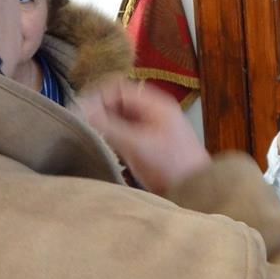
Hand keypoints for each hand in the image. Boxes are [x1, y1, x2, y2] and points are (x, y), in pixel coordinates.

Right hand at [78, 77, 209, 194]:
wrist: (198, 190)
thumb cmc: (172, 166)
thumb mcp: (137, 144)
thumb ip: (109, 126)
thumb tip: (82, 109)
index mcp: (155, 104)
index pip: (118, 88)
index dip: (98, 97)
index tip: (81, 113)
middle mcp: (154, 111)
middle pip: (119, 102)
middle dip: (100, 112)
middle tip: (84, 128)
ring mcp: (153, 127)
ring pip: (121, 118)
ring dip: (106, 126)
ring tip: (94, 139)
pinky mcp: (151, 144)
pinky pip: (126, 133)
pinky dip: (114, 138)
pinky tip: (107, 150)